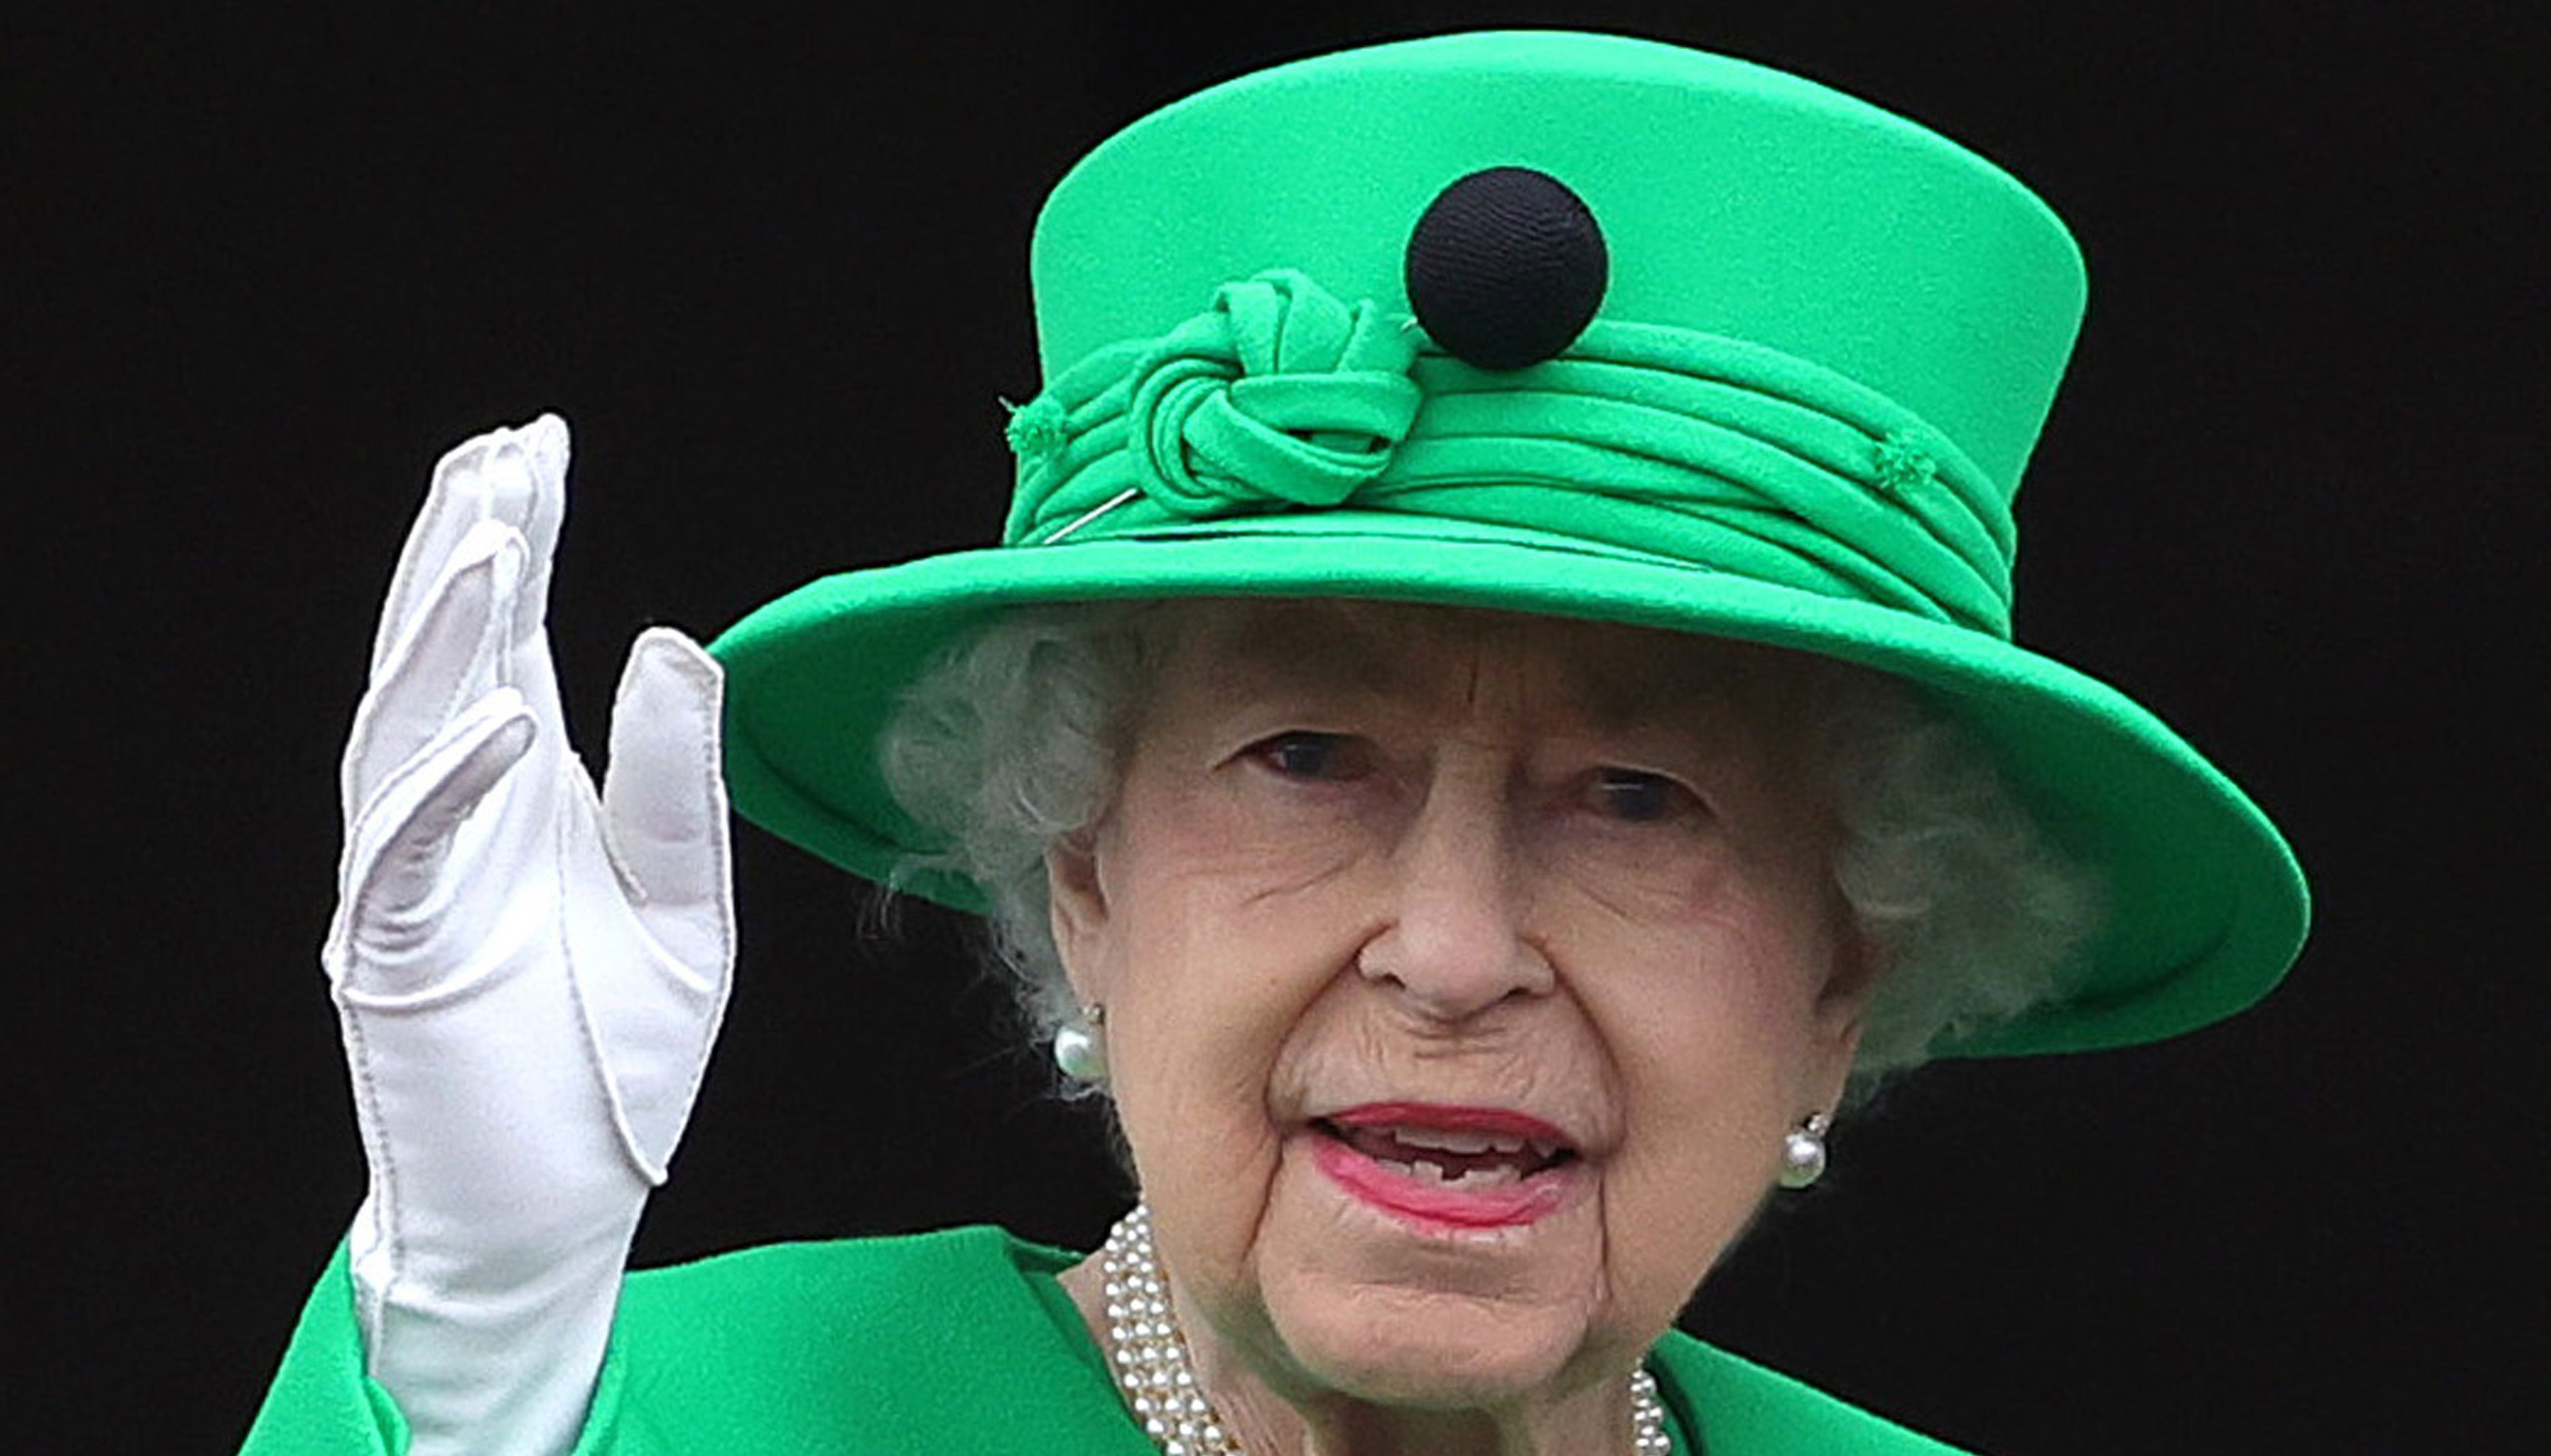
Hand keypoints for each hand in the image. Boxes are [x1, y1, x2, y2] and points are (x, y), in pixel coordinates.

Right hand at [324, 415, 730, 1453]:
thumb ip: (674, 779)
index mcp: (520, 791)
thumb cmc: (611, 1059)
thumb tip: (666, 637)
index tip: (537, 443)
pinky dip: (452, 781)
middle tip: (505, 453)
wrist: (562, 1204)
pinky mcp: (396, 955)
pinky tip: (503, 714)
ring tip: (495, 537)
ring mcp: (413, 881)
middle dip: (470, 549)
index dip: (514, 538)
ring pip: (407, 728)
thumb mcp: (682, 902)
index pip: (505, 638)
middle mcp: (455, 816)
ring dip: (445, 632)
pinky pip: (412, 850)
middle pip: (444, 656)